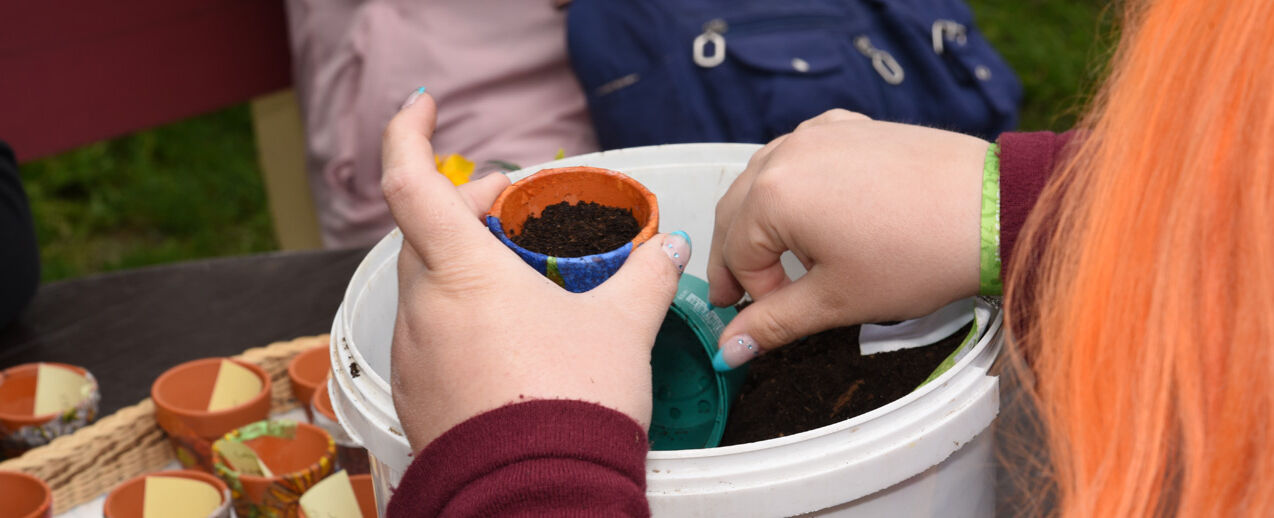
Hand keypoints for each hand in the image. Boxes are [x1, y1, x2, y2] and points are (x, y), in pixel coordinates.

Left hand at [382, 92, 689, 450]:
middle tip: (509, 208)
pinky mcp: (418, 396)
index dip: (409, 132)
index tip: (424, 107)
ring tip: (519, 277)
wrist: (541, 497)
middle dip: (462, 207)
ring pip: (425, 286)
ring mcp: (414, 355)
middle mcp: (423, 309)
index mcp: (462, 273)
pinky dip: (458, 316)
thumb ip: (646, 277)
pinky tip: (505, 336)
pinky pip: (429, 335)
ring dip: (461, 266)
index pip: (411, 181)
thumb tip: (668, 250)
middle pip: (423, 232)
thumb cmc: (573, 407)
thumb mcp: (622, 329)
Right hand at [707, 110, 986, 369]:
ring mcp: (818, 134)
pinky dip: (795, 186)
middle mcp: (786, 154)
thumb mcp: (835, 301)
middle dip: (740, 255)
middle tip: (746, 294)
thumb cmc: (921, 253)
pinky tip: (821, 213)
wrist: (993, 209)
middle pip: (737, 211)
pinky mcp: (849, 127)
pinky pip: (800, 154)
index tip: (766, 318)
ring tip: (792, 257)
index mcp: (772, 195)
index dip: (750, 293)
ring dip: (763, 219)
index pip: (736, 252)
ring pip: (764, 178)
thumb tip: (730, 349)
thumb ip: (773, 323)